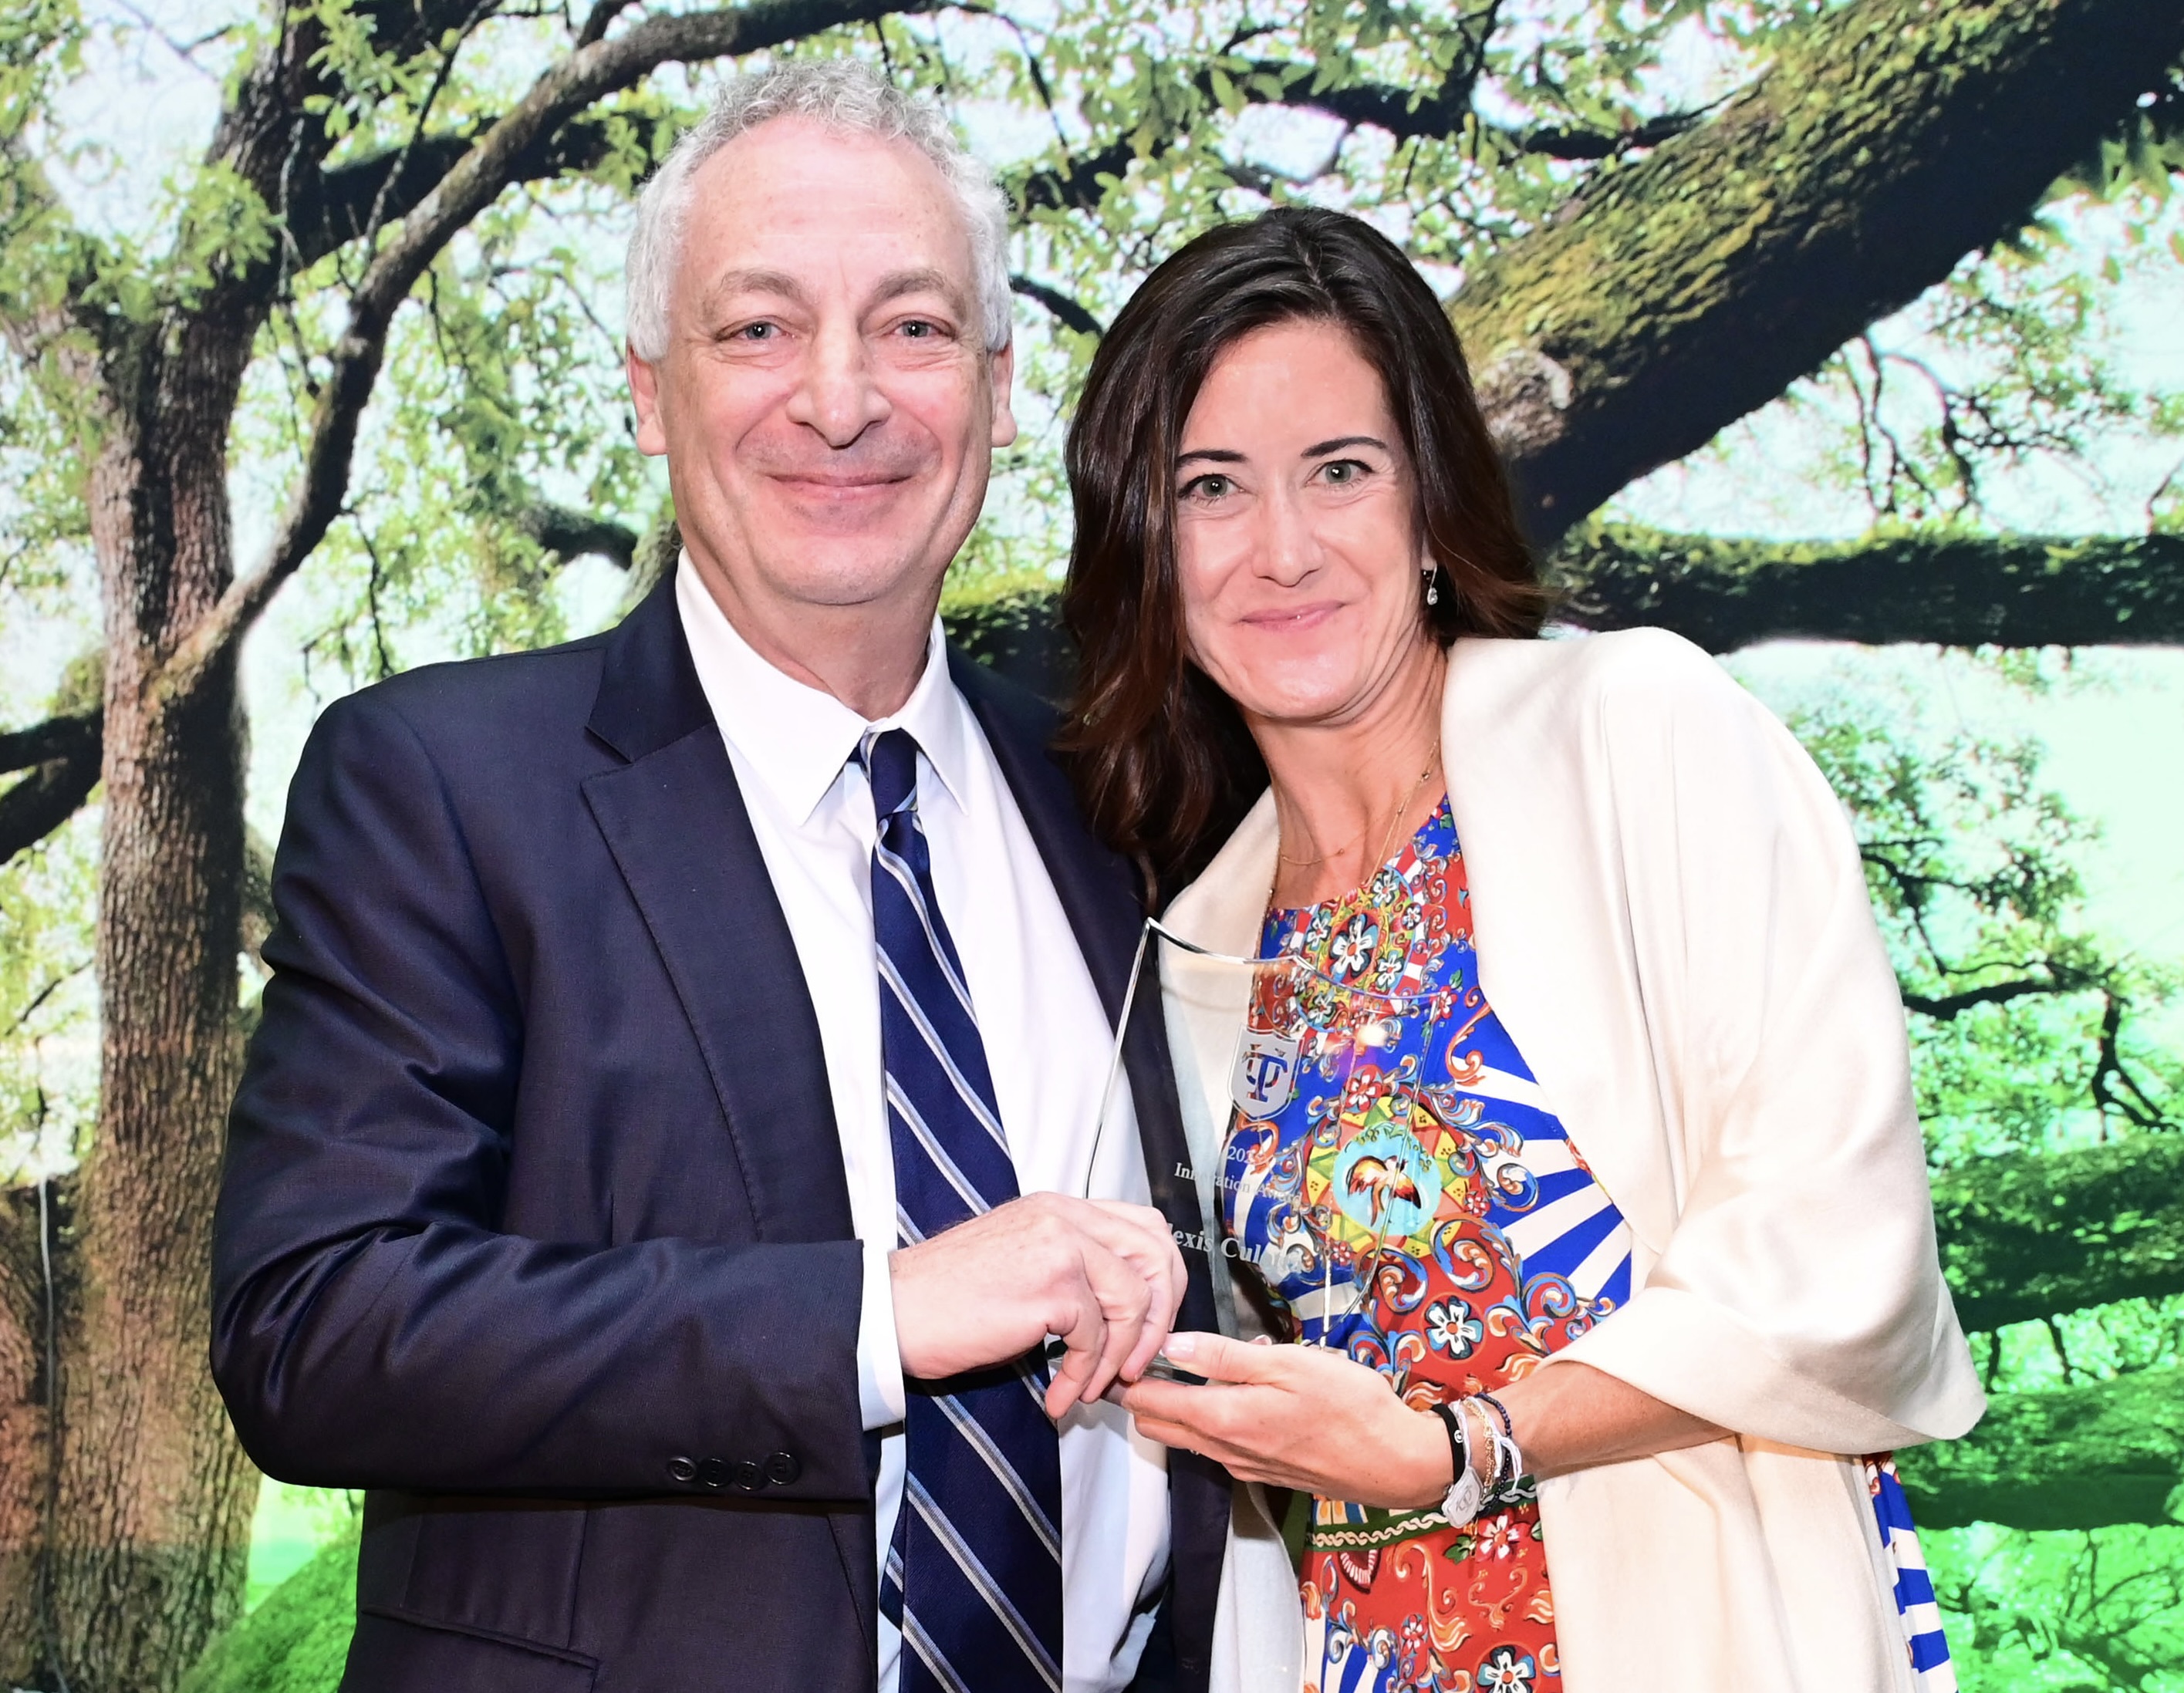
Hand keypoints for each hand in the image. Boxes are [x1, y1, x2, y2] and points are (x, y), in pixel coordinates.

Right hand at [891, 1194, 1186, 1420]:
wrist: (893, 1312)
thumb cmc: (947, 1298)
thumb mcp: (1021, 1261)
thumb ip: (1072, 1268)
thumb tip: (1128, 1313)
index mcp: (1059, 1207)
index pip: (1145, 1226)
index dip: (1162, 1279)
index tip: (1147, 1326)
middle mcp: (1065, 1216)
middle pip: (1156, 1255)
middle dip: (1158, 1318)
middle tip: (1135, 1363)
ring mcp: (1060, 1245)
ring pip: (1133, 1300)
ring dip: (1119, 1356)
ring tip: (1090, 1388)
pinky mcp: (1051, 1285)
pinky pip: (1095, 1338)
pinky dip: (1083, 1377)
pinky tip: (1060, 1397)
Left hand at [1116, 1332, 1449, 1508]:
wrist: (1396, 1463)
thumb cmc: (1348, 1404)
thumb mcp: (1287, 1364)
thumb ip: (1224, 1358)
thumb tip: (1170, 1345)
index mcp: (1223, 1420)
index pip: (1149, 1403)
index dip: (1126, 1377)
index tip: (1118, 1349)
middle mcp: (1224, 1450)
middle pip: (1159, 1425)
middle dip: (1139, 1395)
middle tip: (1135, 1355)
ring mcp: (1243, 1465)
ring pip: (1187, 1437)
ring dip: (1174, 1408)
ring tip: (1179, 1367)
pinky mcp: (1263, 1472)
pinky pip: (1216, 1446)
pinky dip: (1206, 1421)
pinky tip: (1229, 1395)